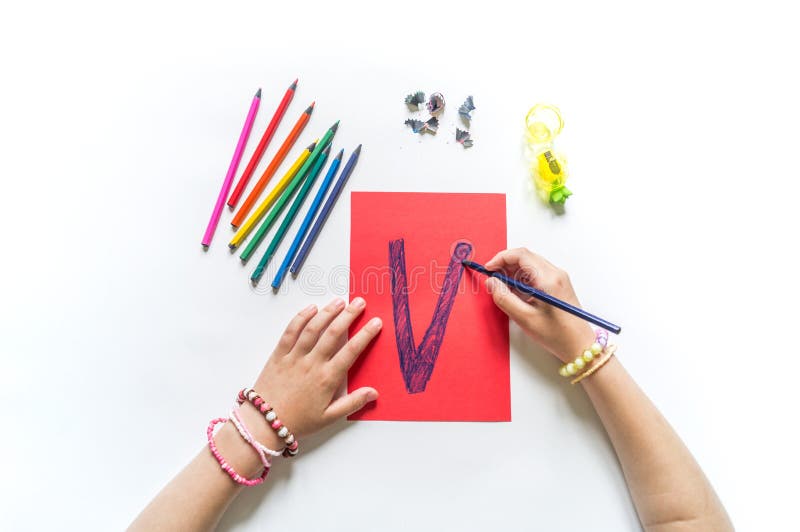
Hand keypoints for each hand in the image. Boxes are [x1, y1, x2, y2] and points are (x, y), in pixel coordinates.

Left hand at [236, 297, 381, 452]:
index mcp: (327, 378)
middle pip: (333, 333)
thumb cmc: (298, 421)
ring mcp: (294, 357)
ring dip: (327, 312)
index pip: (351, 351)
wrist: (264, 424)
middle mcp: (312, 363)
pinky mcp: (279, 354)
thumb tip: (374, 392)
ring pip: (313, 328)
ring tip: (340, 301)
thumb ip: (352, 403)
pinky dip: (301, 318)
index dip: (365, 335)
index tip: (376, 322)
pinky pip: (290, 331)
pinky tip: (311, 308)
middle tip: (360, 303)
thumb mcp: (329, 417)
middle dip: (349, 315)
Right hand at [484, 248, 594, 362]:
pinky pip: (537, 274)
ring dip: (513, 272)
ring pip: (530, 265)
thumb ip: (504, 298)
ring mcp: (559, 278)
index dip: (501, 258)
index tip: (488, 269)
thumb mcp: (525, 318)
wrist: (579, 345)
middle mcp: (556, 274)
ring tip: (503, 288)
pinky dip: (522, 279)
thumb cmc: (556, 334)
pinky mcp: (558, 284)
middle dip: (505, 265)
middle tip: (493, 279)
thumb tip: (492, 282)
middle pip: (525, 257)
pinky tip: (516, 293)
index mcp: (548, 279)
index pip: (521, 255)